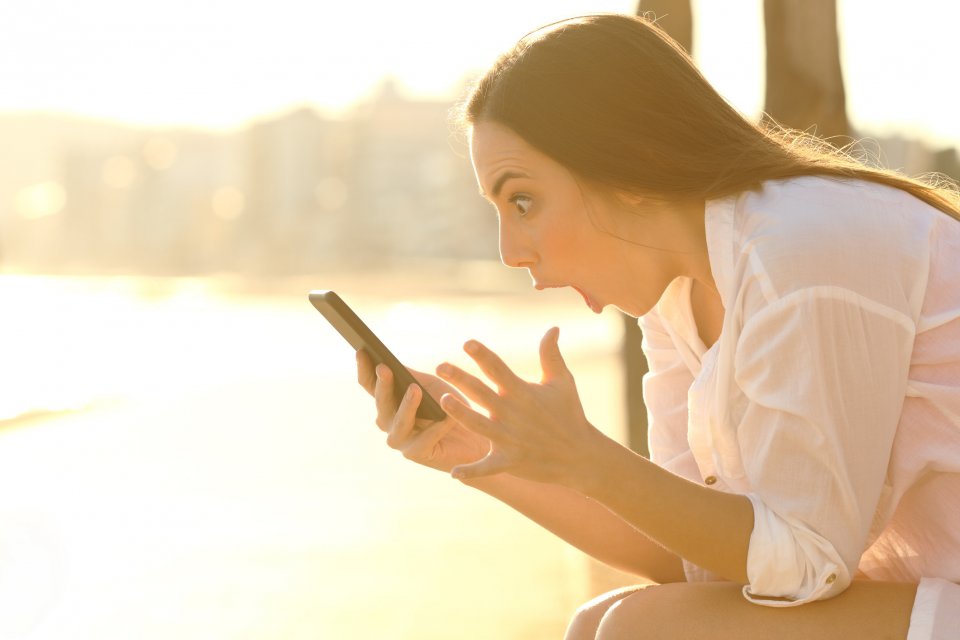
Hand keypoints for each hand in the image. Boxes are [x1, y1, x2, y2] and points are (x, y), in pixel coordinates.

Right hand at [356, 350, 489, 472]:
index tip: (361, 350)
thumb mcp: (429, 385)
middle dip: (383, 385)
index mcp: (388, 402)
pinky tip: (447, 416)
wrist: (474, 434)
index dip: (364, 369)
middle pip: (381, 402)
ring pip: (398, 422)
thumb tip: (388, 360)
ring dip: (406, 406)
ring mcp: (400, 440)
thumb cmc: (449, 406)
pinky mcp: (417, 454)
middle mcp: (388, 422)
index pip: (369, 385)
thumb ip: (410, 376)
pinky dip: (437, 426)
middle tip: (384, 368)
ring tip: (415, 389)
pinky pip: (425, 439)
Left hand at [435, 327, 601, 483]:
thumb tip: (553, 327)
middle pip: (481, 392)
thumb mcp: (562, 382)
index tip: (467, 343)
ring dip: (461, 414)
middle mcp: (512, 413)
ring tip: (445, 400)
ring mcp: (510, 438)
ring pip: (479, 425)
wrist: (581, 455)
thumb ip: (551, 355)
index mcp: (521, 392)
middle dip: (461, 379)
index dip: (483, 355)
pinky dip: (472, 471)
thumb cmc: (569, 414)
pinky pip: (487, 467)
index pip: (498, 369)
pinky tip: (454, 473)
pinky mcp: (510, 460)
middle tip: (440, 367)